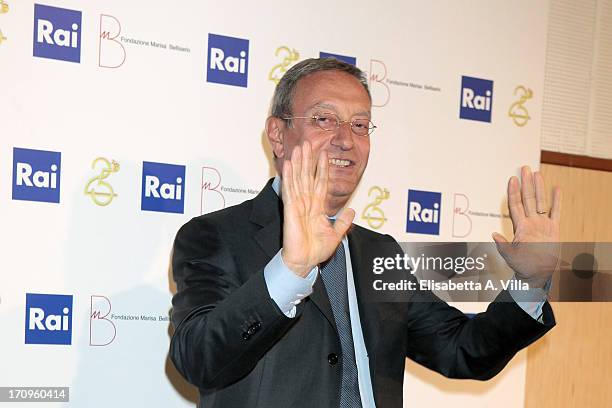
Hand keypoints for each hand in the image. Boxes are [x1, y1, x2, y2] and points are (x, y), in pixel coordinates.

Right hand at [280, 142, 354, 276]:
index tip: (324, 154)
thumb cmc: (316, 250)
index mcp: (317, 208)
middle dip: (308, 160)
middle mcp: (307, 203)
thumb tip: (352, 211)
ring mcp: (298, 205)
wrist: (304, 262)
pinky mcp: (290, 210)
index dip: (322, 169)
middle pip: (308, 176)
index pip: (320, 183)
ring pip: (298, 179)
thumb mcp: (336, 235)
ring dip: (299, 163)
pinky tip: (289, 165)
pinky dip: (289, 178)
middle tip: (308, 142)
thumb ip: (343, 222)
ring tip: (299, 148)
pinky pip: (290, 191)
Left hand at [492, 166, 561, 287]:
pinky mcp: (553, 229)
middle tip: (524, 168)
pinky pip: (556, 212)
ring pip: (540, 202)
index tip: (512, 179)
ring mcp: (542, 224)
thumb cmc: (522, 266)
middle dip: (526, 184)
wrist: (536, 273)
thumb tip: (493, 235)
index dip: (513, 192)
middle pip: (528, 199)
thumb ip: (503, 246)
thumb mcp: (510, 256)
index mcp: (520, 227)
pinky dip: (556, 201)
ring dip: (539, 188)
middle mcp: (530, 222)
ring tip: (537, 173)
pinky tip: (556, 188)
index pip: (515, 205)